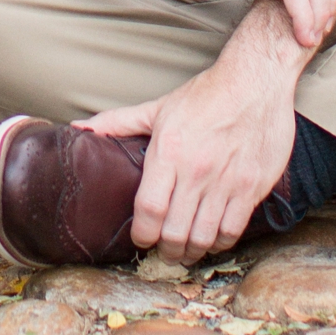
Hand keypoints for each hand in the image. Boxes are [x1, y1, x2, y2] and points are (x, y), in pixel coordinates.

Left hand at [81, 21, 300, 262]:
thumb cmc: (206, 95)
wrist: (255, 82)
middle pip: (174, 232)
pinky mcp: (251, 188)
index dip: (141, 233)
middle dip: (166, 250)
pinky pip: (232, 231)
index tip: (141, 238)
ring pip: (203, 237)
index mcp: (169, 151)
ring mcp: (226, 182)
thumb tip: (80, 128)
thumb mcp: (158, 107)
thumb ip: (118, 123)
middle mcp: (196, 171)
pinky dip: (219, 243)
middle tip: (164, 252)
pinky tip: (213, 239)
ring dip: (191, 252)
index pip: (148, 209)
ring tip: (186, 251)